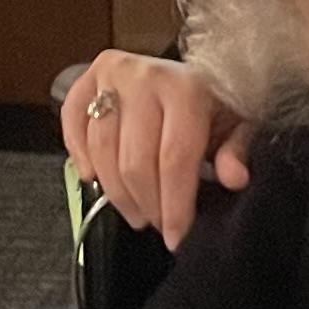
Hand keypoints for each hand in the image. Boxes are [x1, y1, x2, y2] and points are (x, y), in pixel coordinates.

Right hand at [62, 52, 251, 247]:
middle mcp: (144, 77)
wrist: (185, 71)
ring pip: (102, 150)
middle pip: (135, 160)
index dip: (174, 204)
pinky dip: (79, 155)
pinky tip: (93, 179)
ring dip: (117, 192)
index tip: (175, 237)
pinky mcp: (86, 79)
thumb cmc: (211, 104)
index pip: (174, 158)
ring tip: (135, 212)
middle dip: (147, 204)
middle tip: (157, 225)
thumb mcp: (235, 124)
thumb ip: (235, 151)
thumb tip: (234, 179)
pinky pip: (73, 124)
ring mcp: (110, 77)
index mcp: (186, 88)